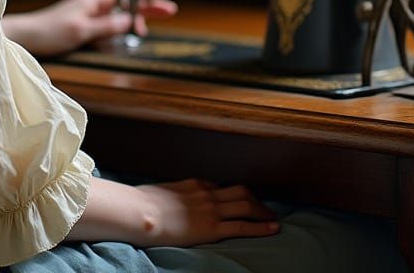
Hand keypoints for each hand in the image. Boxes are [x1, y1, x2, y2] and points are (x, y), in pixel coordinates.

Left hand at [2, 0, 177, 56]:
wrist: (24, 38)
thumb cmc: (48, 31)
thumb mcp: (82, 30)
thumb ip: (107, 26)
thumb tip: (129, 21)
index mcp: (92, 0)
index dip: (146, 2)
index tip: (167, 9)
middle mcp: (90, 5)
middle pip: (123, 8)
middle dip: (138, 17)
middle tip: (147, 32)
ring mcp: (84, 16)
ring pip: (113, 21)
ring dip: (122, 29)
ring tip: (130, 38)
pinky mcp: (79, 27)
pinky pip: (102, 29)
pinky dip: (111, 36)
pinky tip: (110, 44)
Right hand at [66, 176, 278, 246]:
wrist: (140, 212)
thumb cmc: (143, 205)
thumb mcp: (159, 194)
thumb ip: (170, 196)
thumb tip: (165, 200)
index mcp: (193, 184)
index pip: (220, 187)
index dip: (234, 194)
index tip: (241, 200)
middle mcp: (206, 192)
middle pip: (239, 192)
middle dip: (255, 200)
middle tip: (265, 208)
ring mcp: (211, 209)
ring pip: (246, 205)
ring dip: (262, 211)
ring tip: (272, 219)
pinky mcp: (213, 227)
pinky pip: (242, 225)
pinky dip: (260, 226)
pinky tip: (273, 228)